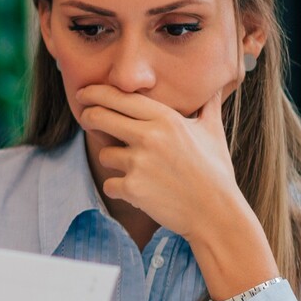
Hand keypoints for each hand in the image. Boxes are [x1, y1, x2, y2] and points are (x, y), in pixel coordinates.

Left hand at [78, 85, 277, 297]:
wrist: (216, 213)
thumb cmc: (216, 172)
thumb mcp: (213, 133)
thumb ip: (208, 106)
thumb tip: (215, 86)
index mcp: (166, 119)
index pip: (120, 98)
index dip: (96, 93)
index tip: (84, 94)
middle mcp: (149, 136)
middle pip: (99, 117)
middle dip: (88, 117)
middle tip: (86, 119)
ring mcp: (139, 163)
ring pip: (103, 154)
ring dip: (113, 161)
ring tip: (135, 169)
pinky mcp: (132, 188)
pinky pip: (109, 183)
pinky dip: (118, 188)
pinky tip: (136, 191)